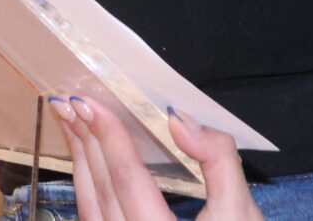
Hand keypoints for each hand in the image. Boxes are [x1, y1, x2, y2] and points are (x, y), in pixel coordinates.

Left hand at [48, 96, 264, 220]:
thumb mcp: (241, 209)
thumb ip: (219, 161)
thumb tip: (178, 118)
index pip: (128, 180)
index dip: (109, 138)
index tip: (90, 103)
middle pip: (101, 189)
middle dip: (85, 142)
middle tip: (70, 102)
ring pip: (90, 205)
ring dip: (80, 160)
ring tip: (72, 123)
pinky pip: (93, 217)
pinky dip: (87, 184)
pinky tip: (86, 162)